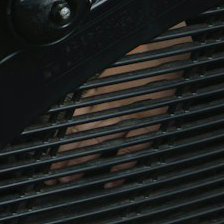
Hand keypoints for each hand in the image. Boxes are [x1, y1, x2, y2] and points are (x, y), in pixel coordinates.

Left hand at [47, 31, 189, 185]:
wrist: (172, 43)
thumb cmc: (141, 47)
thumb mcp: (107, 60)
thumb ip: (90, 84)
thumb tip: (74, 103)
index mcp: (102, 92)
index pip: (76, 127)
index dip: (62, 146)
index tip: (51, 161)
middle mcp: (115, 109)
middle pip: (86, 140)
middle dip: (68, 160)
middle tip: (55, 178)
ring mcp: (135, 118)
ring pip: (104, 146)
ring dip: (85, 163)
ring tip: (70, 179)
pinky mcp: (153, 121)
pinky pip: (136, 147)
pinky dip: (124, 166)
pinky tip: (112, 179)